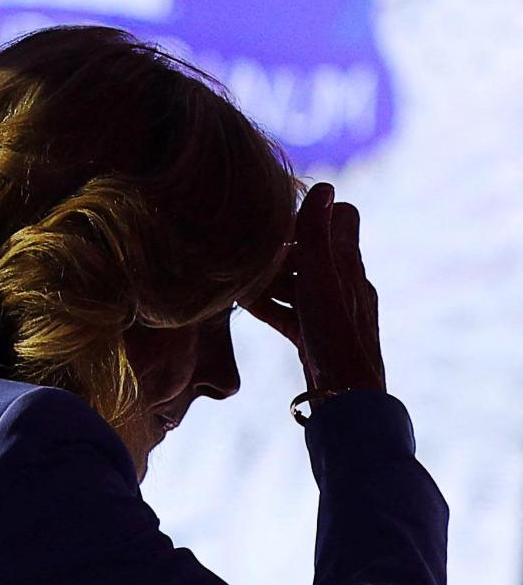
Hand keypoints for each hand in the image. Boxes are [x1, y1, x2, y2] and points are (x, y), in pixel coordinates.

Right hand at [244, 183, 385, 397]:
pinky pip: (289, 310)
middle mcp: (345, 284)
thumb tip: (325, 186)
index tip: (279, 213)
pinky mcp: (315, 335)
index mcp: (349, 265)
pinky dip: (267, 303)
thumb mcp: (321, 278)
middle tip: (245, 244)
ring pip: (297, 281)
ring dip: (268, 276)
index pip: (343, 217)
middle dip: (280, 246)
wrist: (346, 397)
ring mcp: (330, 311)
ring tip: (235, 274)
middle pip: (312, 251)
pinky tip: (240, 304)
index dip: (314, 210)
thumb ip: (316, 234)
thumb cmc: (334, 334)